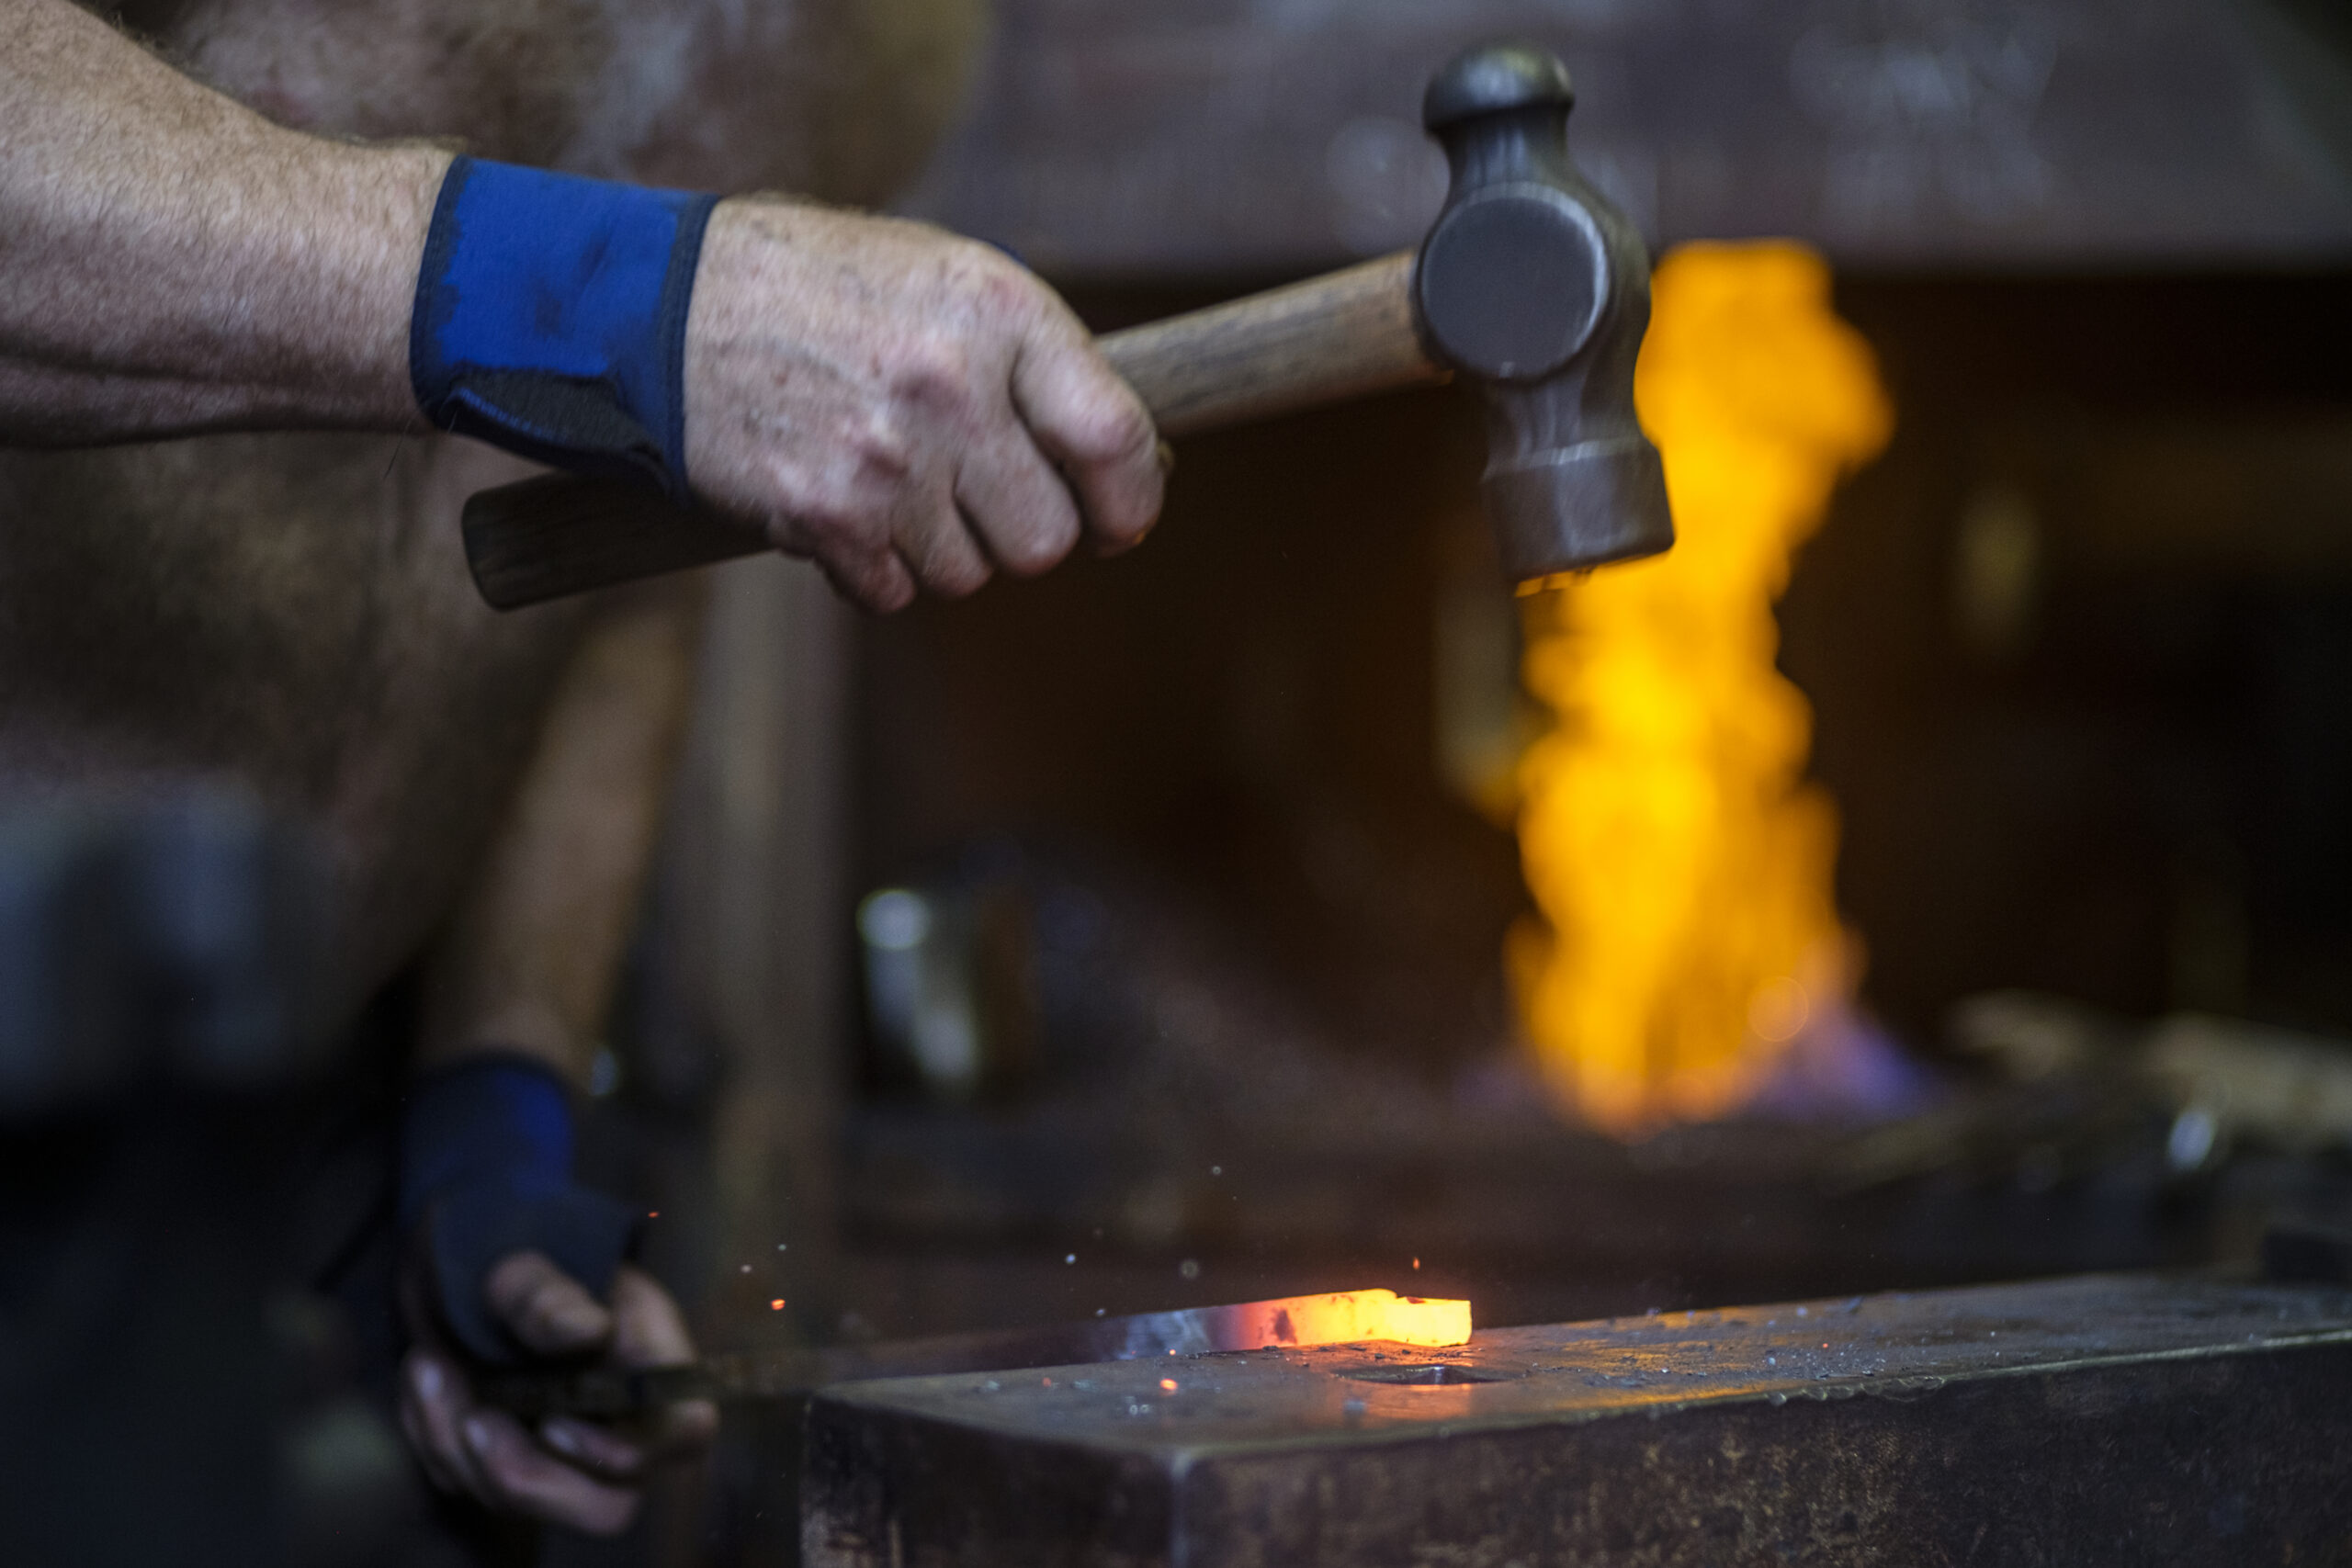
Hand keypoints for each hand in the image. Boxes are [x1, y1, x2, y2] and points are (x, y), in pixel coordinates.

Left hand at [398, 1251, 717, 1535]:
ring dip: (458, 1446)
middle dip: (528, 1479)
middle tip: (471, 1422)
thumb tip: (585, 1332)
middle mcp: (618, 1415)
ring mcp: (561, 1446)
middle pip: (608, 1504)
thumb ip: (549, 1293)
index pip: (682, 1429)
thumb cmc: (508, 1236)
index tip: (553, 1424)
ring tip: (426, 1366)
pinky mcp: (507, 1456)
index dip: (632, 1451)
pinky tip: (423, 1378)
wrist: (454, 1248)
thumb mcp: (522, 1252)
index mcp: (649, 1356)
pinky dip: (433, 1436)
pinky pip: (469, 1483)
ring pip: (527, 1501)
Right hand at [683, 199, 1165, 610]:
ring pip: (969, 575)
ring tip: (889, 474)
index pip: (1114, 442)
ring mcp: (887, 459)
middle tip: (977, 493)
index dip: (1131, 501)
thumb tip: (1140, 471)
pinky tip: (841, 497)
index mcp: (998, 313)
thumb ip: (1040, 367)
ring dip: (940, 547)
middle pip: (1045, 539)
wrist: (664, 304)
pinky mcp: (826, 516)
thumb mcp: (946, 280)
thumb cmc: (824, 291)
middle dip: (1019, 532)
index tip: (1119, 519)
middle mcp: (950, 386)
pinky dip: (873, 566)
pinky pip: (893, 592)